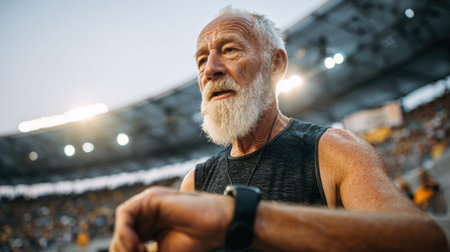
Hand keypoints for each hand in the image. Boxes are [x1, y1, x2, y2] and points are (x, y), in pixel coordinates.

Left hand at [109, 186, 233, 251]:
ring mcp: (147, 205)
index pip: (125, 242)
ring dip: (124, 244)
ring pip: (121, 224)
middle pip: (121, 233)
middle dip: (123, 250)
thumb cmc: (195, 240)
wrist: (215, 226)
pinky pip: (124, 213)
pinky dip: (125, 231)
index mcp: (148, 228)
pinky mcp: (150, 198)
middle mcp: (145, 215)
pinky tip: (137, 244)